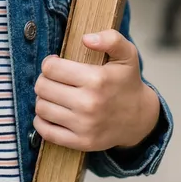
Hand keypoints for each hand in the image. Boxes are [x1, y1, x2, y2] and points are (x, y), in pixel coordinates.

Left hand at [33, 29, 159, 151]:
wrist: (140, 118)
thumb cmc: (127, 82)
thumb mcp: (127, 54)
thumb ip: (110, 38)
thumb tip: (86, 38)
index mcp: (96, 79)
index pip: (50, 68)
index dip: (49, 63)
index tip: (56, 64)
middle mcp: (89, 104)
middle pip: (42, 87)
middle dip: (44, 79)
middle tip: (54, 79)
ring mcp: (85, 126)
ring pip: (41, 107)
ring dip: (43, 99)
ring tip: (54, 94)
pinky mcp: (82, 143)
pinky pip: (46, 132)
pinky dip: (41, 121)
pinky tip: (51, 112)